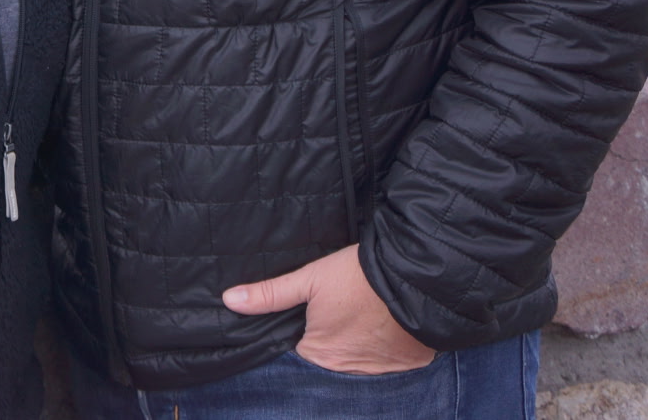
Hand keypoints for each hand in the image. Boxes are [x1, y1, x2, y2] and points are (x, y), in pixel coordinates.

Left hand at [222, 243, 434, 374]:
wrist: (416, 279)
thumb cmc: (358, 277)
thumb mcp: (309, 279)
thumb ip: (270, 294)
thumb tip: (230, 300)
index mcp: (318, 353)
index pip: (300, 345)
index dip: (305, 324)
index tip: (316, 309)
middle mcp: (347, 370)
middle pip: (330, 351)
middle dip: (333, 333)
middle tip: (342, 304)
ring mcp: (380, 370)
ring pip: (360, 355)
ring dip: (360, 339)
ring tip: (363, 310)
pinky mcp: (407, 364)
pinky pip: (389, 357)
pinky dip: (387, 343)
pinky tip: (385, 321)